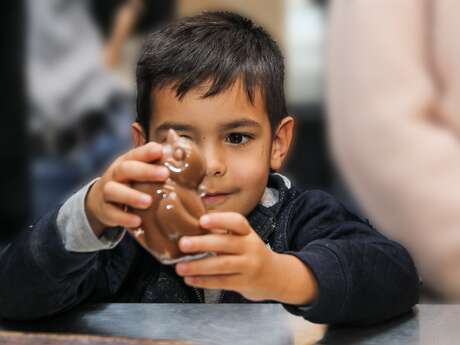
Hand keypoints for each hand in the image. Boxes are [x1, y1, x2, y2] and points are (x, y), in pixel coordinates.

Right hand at [85, 142, 168, 235]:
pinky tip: (138, 222)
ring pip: (113, 191)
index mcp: (125, 162)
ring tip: (148, 202)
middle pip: (124, 169)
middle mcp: (114, 175)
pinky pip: (111, 214)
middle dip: (144, 171)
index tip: (161, 151)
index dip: (146, 152)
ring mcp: (107, 193)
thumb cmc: (129, 183)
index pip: (135, 154)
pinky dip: (123, 218)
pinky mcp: (105, 211)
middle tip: (165, 174)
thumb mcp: (139, 170)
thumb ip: (156, 163)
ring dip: (131, 196)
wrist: (100, 201)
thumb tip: (179, 151)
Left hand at [175, 212, 317, 303]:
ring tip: (180, 267)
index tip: (202, 220)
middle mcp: (250, 247)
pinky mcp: (245, 283)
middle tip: (182, 244)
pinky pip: (222, 282)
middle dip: (202, 243)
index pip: (237, 222)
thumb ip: (223, 234)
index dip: (219, 220)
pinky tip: (190, 280)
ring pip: (222, 265)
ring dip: (198, 266)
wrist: (276, 276)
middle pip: (226, 243)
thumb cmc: (251, 254)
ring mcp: (249, 266)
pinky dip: (204, 281)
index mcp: (247, 233)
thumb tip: (191, 228)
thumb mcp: (244, 239)